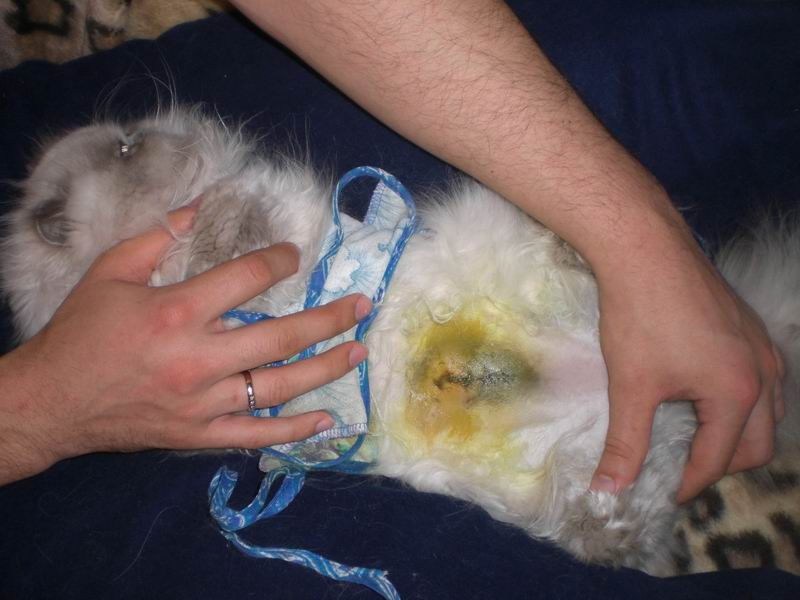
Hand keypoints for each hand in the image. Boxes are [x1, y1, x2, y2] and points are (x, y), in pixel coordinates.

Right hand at [0, 207, 370, 483]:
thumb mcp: (110, 270)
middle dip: (329, 318)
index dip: (280, 260)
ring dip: (326, 368)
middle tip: (362, 304)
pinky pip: (255, 435)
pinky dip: (294, 431)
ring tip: (359, 351)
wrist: (50, 401)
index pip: (248, 278)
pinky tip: (327, 421)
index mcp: (177, 311)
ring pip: (279, 387)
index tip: (295, 254)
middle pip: (281, 336)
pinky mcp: (199, 434)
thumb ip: (158, 237)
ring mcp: (202, 402)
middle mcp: (198, 358)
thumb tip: (202, 208)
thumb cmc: (81, 332)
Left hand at [590, 232, 783, 501]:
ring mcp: (761, 346)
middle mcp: (763, 371)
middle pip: (758, 444)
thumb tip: (609, 490)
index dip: (689, 484)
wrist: (645, 248)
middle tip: (681, 472)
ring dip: (736, 435)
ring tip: (694, 440)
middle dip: (721, 466)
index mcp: (738, 392)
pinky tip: (703, 396)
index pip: (719, 459)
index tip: (664, 495)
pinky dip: (740, 404)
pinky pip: (761, 381)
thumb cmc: (639, 314)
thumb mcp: (630, 385)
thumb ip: (626, 443)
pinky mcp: (748, 327)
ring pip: (766, 412)